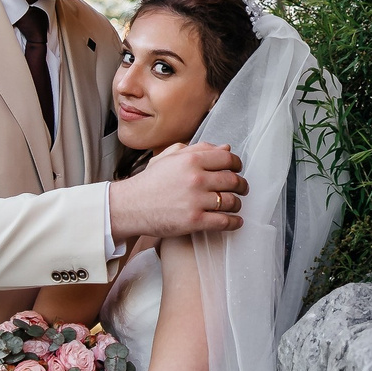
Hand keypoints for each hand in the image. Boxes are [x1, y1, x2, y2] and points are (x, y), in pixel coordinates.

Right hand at [108, 141, 246, 240]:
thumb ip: (198, 149)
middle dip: (241, 185)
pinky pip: (224, 221)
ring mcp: (196, 200)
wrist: (129, 206)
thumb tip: (225, 148)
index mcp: (191, 160)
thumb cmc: (149, 182)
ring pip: (231, 202)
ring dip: (237, 204)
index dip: (237, 164)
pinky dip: (234, 222)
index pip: (227, 158)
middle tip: (242, 188)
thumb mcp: (169, 158)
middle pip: (233, 180)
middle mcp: (196, 178)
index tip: (238, 169)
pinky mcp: (194, 221)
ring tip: (235, 206)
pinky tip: (235, 222)